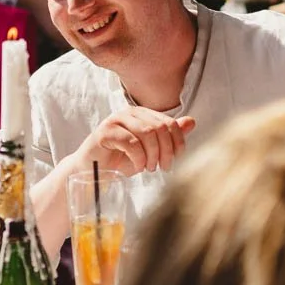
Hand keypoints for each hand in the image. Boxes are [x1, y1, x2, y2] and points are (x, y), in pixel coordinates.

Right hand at [77, 107, 194, 176]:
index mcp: (142, 114)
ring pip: (147, 133)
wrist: (93, 171)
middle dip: (166, 151)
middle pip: (160, 128)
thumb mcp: (149, 150)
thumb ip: (168, 136)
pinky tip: (137, 167)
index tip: (175, 160)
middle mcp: (130, 112)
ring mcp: (116, 120)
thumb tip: (191, 122)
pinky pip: (131, 143)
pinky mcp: (105, 132)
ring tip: (149, 168)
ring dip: (152, 155)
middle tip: (162, 167)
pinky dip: (138, 158)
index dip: (178, 142)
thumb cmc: (120, 159)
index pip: (170, 123)